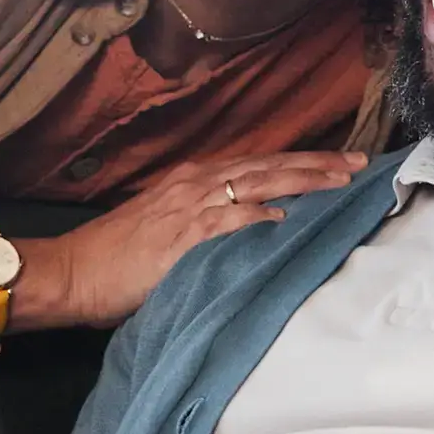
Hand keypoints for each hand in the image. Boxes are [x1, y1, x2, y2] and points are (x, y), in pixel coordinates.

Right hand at [53, 151, 366, 325]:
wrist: (73, 271)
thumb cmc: (117, 258)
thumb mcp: (169, 230)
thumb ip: (210, 225)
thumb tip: (254, 229)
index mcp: (195, 181)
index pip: (260, 164)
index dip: (302, 162)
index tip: (340, 163)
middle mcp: (196, 184)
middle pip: (269, 165)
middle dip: (317, 163)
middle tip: (360, 163)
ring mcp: (189, 206)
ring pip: (257, 182)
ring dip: (301, 179)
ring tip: (340, 180)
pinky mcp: (181, 234)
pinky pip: (227, 219)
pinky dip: (258, 215)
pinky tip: (287, 216)